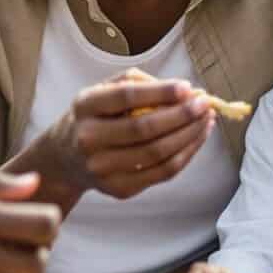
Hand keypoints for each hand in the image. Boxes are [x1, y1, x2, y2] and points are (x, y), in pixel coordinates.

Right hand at [40, 72, 214, 199]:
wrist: (66, 157)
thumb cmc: (94, 116)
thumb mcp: (103, 90)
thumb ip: (138, 83)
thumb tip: (183, 91)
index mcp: (84, 106)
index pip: (125, 97)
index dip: (159, 92)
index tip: (187, 87)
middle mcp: (88, 138)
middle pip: (144, 129)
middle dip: (182, 115)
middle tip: (205, 103)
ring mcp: (102, 169)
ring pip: (158, 154)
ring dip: (189, 135)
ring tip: (206, 119)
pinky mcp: (118, 189)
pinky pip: (162, 173)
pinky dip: (186, 155)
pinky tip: (196, 138)